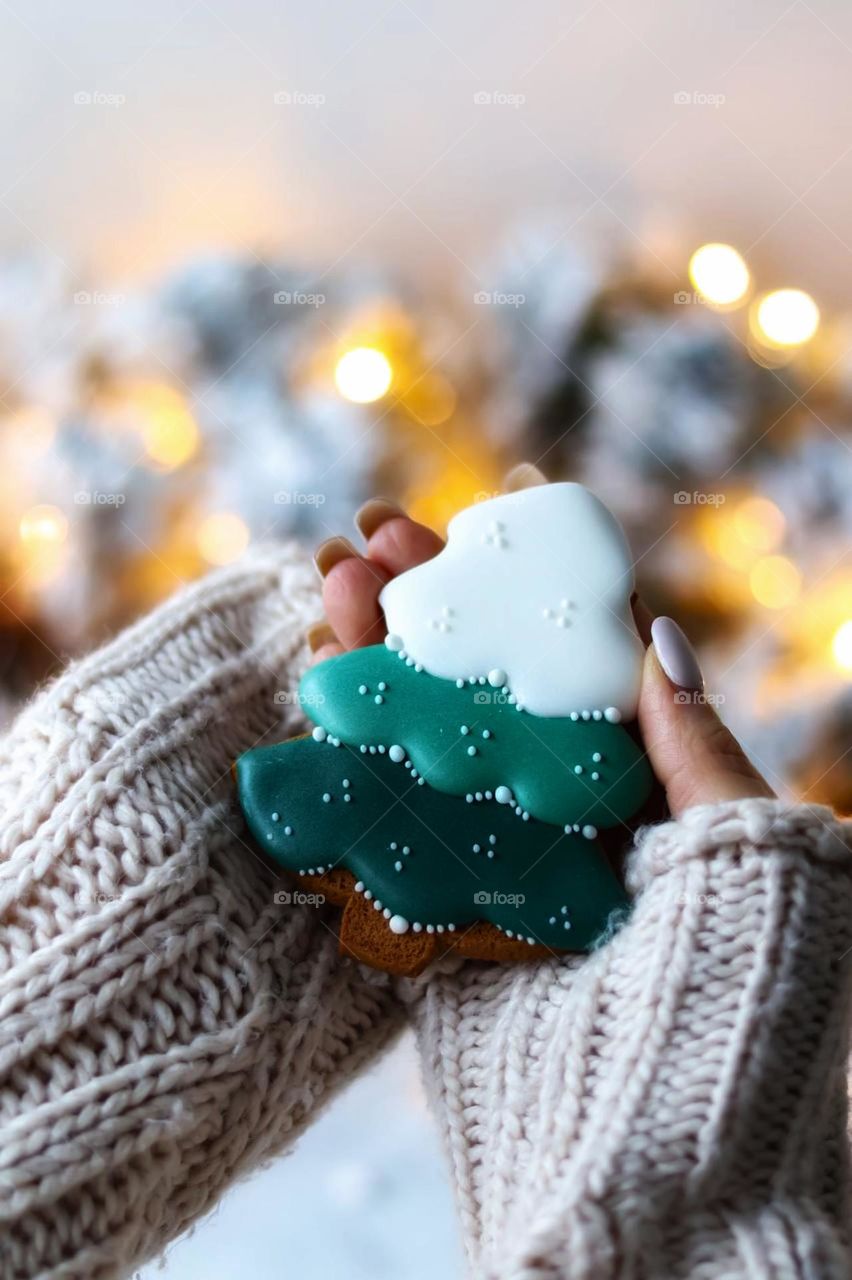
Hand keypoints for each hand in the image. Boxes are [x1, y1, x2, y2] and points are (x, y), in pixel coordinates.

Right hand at [311, 474, 849, 1279]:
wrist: (660, 1185)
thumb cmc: (740, 1002)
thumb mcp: (754, 851)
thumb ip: (693, 749)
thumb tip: (654, 634)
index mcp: (649, 807)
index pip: (567, 676)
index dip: (511, 600)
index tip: (461, 533)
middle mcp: (567, 837)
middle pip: (482, 702)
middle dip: (425, 617)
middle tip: (366, 541)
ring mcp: (493, 882)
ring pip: (422, 753)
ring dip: (374, 668)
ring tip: (326, 584)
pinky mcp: (432, 935)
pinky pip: (382, 838)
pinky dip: (343, 765)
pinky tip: (312, 691)